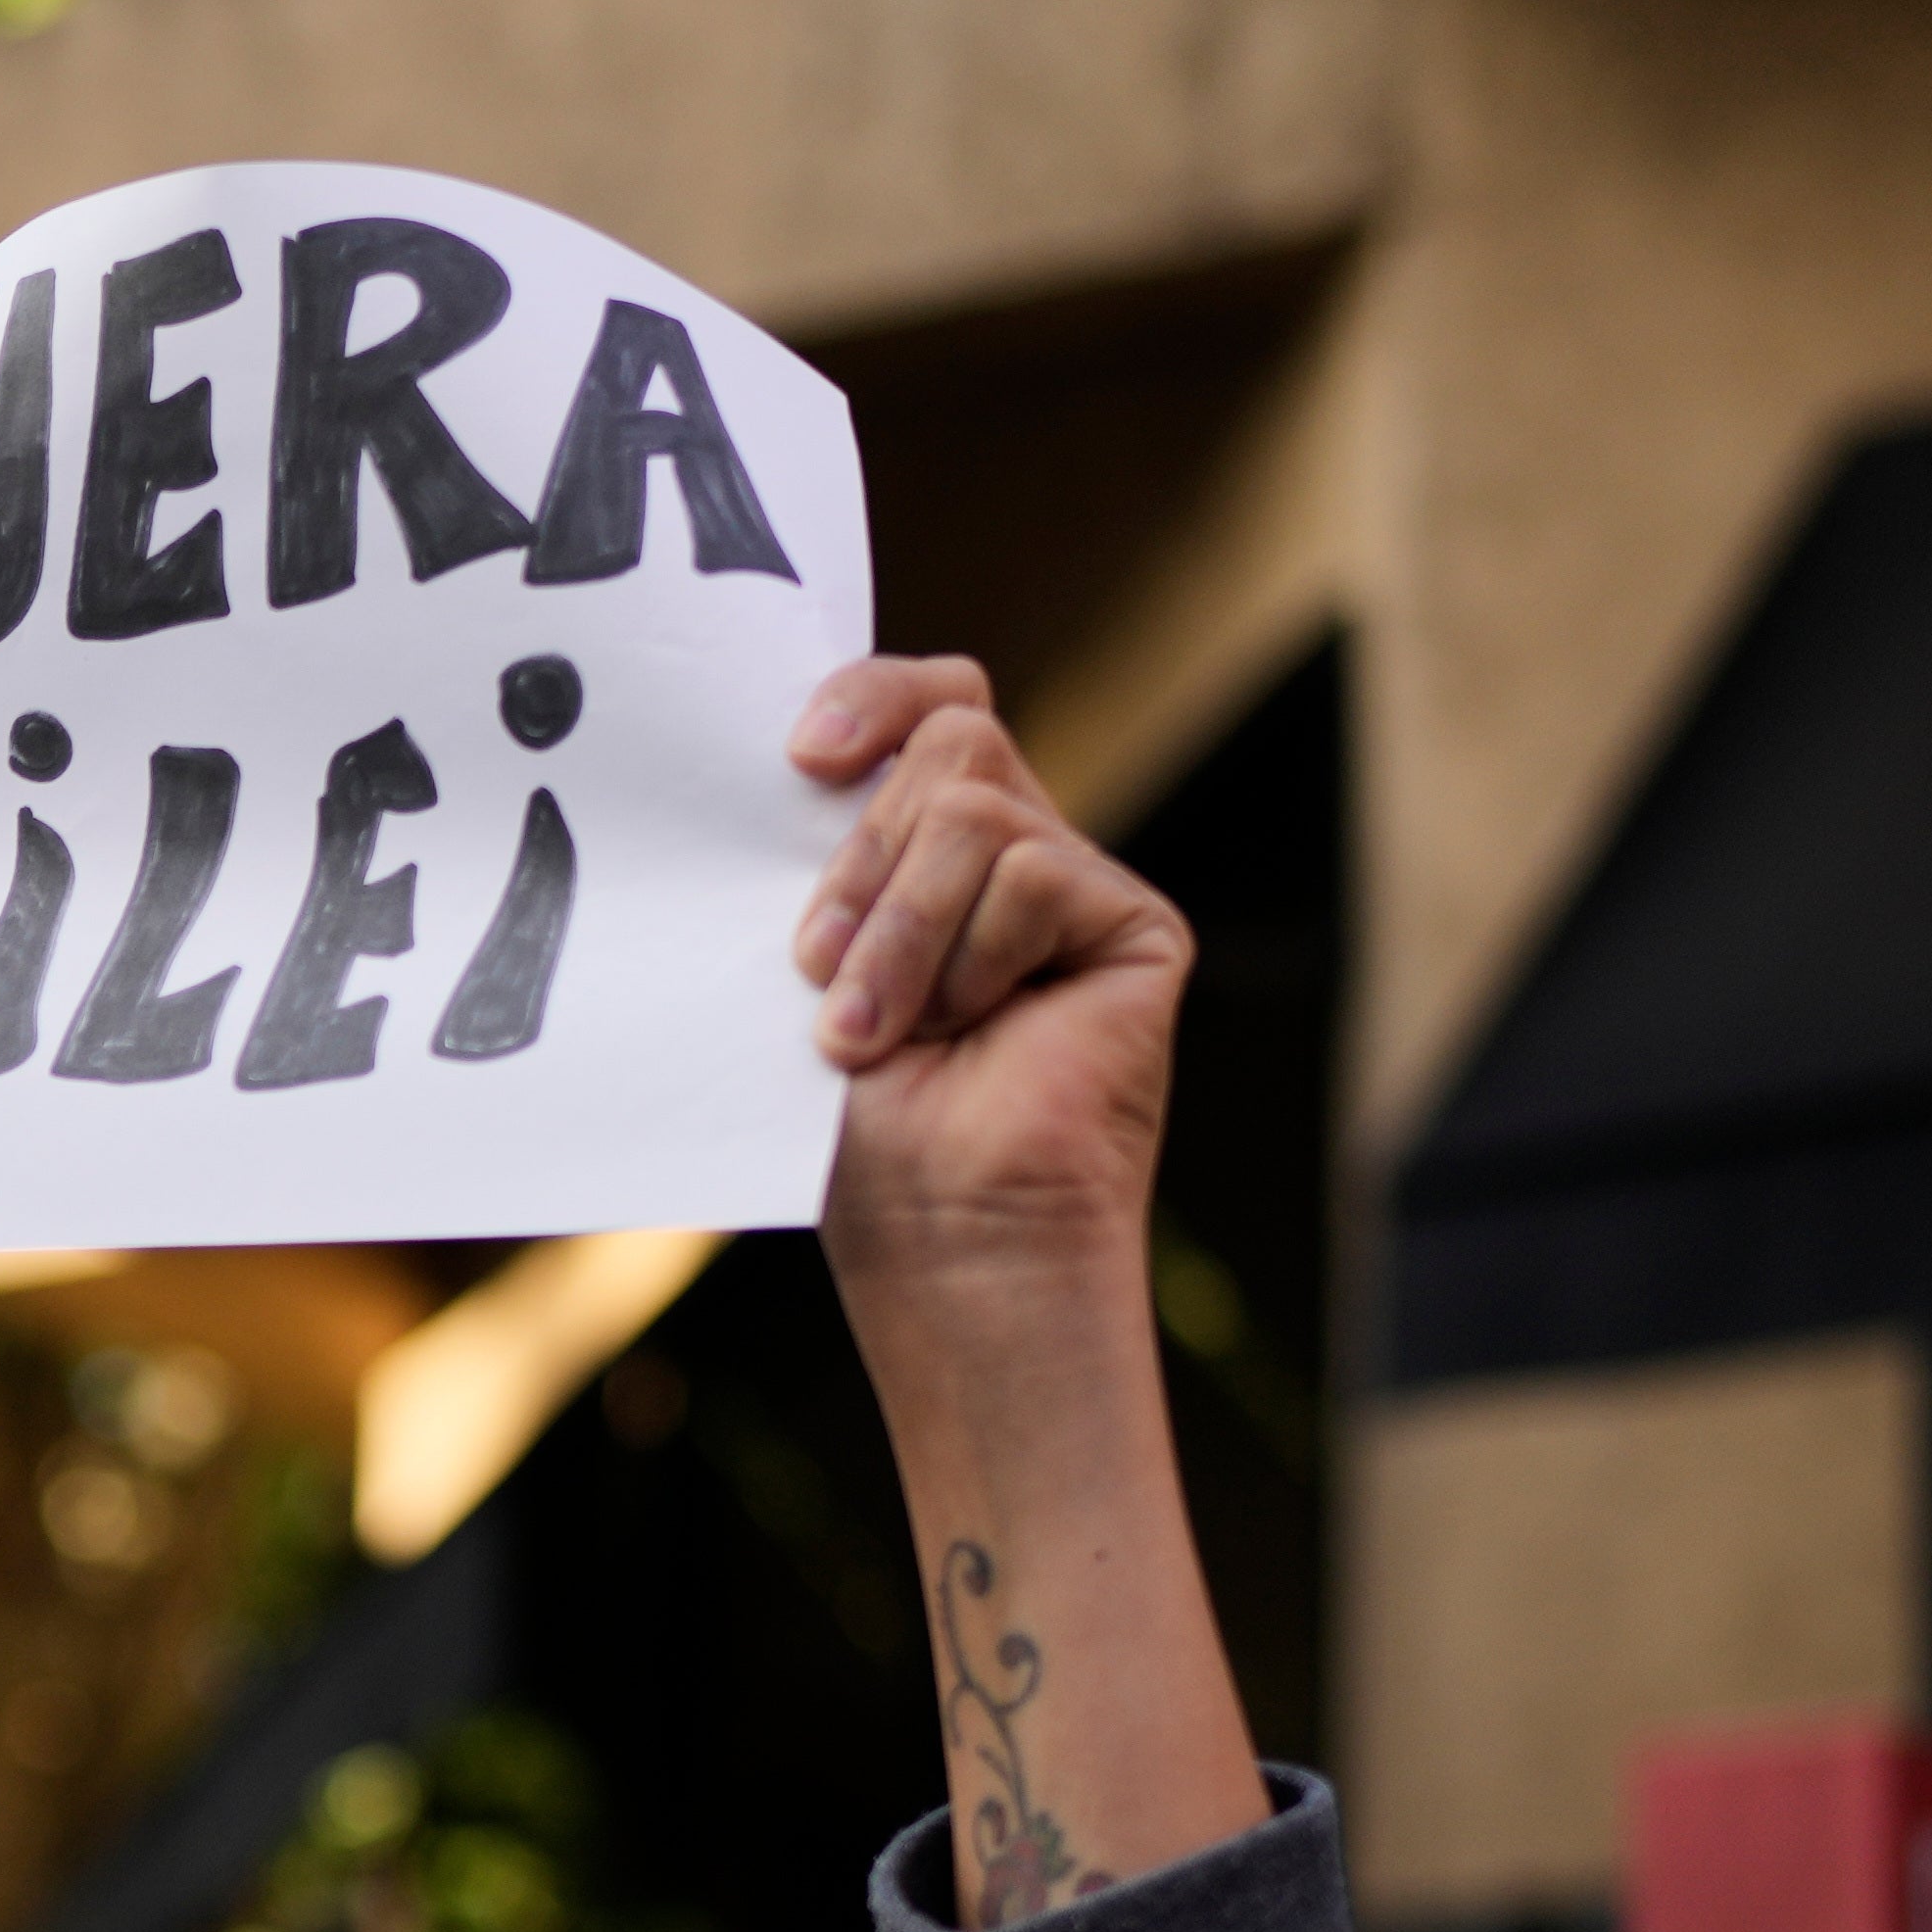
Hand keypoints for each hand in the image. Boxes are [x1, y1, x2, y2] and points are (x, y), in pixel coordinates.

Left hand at [791, 659, 1186, 1323]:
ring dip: (898, 928)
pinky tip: (969, 1030)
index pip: (925, 706)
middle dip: (860, 856)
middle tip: (817, 966)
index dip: (873, 696)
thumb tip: (795, 756)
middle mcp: (1012, 854)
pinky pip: (1035, 871)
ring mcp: (1078, 888)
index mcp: (927, 853)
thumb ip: (819, 859)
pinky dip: (970, 957)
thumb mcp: (809, 967)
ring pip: (977, 806)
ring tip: (875, 1032)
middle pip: (950, 739)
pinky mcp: (1136, 925)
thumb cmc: (858, 1130)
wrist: (938, 1234)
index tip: (800, 756)